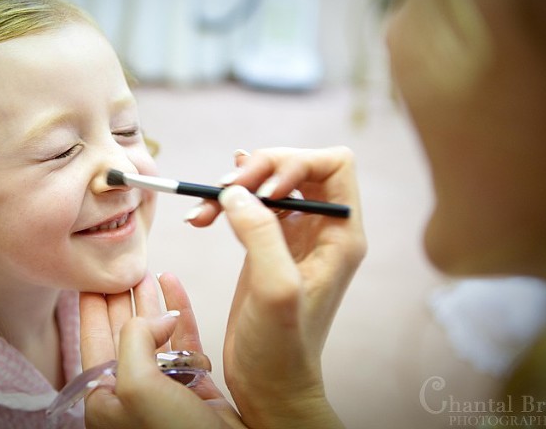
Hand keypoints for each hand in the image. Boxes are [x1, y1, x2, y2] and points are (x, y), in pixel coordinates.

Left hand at [80, 273, 241, 428]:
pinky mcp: (196, 389)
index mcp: (106, 399)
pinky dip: (182, 315)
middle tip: (123, 267)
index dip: (92, 306)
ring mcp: (165, 391)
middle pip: (124, 333)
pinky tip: (175, 291)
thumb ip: (134, 340)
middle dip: (122, 298)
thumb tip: (155, 318)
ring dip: (152, 303)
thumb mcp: (138, 386)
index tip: (90, 277)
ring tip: (148, 273)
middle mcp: (132, 394)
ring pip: (156, 336)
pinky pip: (186, 343)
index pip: (93, 340)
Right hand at [193, 147, 365, 428]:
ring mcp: (294, 236)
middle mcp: (322, 229)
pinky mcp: (268, 246)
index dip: (298, 162)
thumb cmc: (282, 346)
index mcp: (341, 234)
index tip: (264, 186)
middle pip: (298, 166)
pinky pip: (252, 205)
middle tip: (224, 189)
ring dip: (237, 185)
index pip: (335, 164)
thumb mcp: (275, 288)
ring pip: (270, 183)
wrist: (269, 383)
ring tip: (204, 206)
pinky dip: (227, 201)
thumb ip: (260, 232)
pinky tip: (206, 209)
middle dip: (259, 169)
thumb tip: (235, 191)